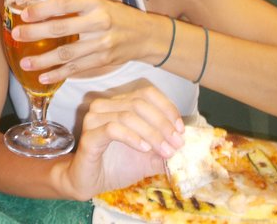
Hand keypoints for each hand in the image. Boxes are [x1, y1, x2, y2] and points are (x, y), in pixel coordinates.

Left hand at [12, 0, 143, 83]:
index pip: (63, 5)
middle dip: (35, 33)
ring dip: (43, 60)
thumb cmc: (116, 15)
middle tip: (16, 35)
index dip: (42, 9)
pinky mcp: (103, 60)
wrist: (146, 35)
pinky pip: (76, 69)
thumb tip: (41, 8)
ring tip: (25, 63)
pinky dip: (58, 74)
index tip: (24, 13)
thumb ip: (75, 5)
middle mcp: (98, 22)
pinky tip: (43, 78)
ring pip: (66, 54)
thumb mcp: (98, 2)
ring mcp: (101, 43)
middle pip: (61, 29)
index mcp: (94, 3)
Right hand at [58, 84, 184, 200]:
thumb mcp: (148, 157)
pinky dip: (133, 138)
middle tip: (176, 144)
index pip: (146, 93)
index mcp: (119, 104)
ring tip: (165, 151)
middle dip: (162, 124)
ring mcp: (94, 119)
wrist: (89, 183)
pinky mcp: (89, 136)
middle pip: (139, 103)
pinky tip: (145, 150)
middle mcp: (105, 106)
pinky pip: (113, 129)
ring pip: (128, 115)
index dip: (167, 108)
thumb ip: (165, 147)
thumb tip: (186, 142)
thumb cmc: (117, 166)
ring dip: (152, 134)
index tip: (181, 129)